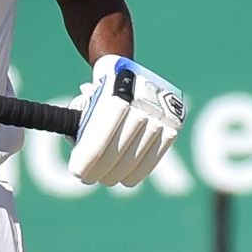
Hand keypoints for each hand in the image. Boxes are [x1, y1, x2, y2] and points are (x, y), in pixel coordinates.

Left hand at [69, 55, 184, 187]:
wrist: (131, 71)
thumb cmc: (101, 91)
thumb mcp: (86, 100)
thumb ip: (79, 125)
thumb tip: (78, 151)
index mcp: (116, 92)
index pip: (101, 137)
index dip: (88, 159)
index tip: (77, 172)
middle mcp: (142, 100)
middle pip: (118, 149)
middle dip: (99, 169)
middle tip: (87, 178)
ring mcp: (160, 111)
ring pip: (137, 155)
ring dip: (117, 173)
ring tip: (104, 179)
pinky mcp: (174, 121)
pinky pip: (156, 154)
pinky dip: (140, 171)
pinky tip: (126, 180)